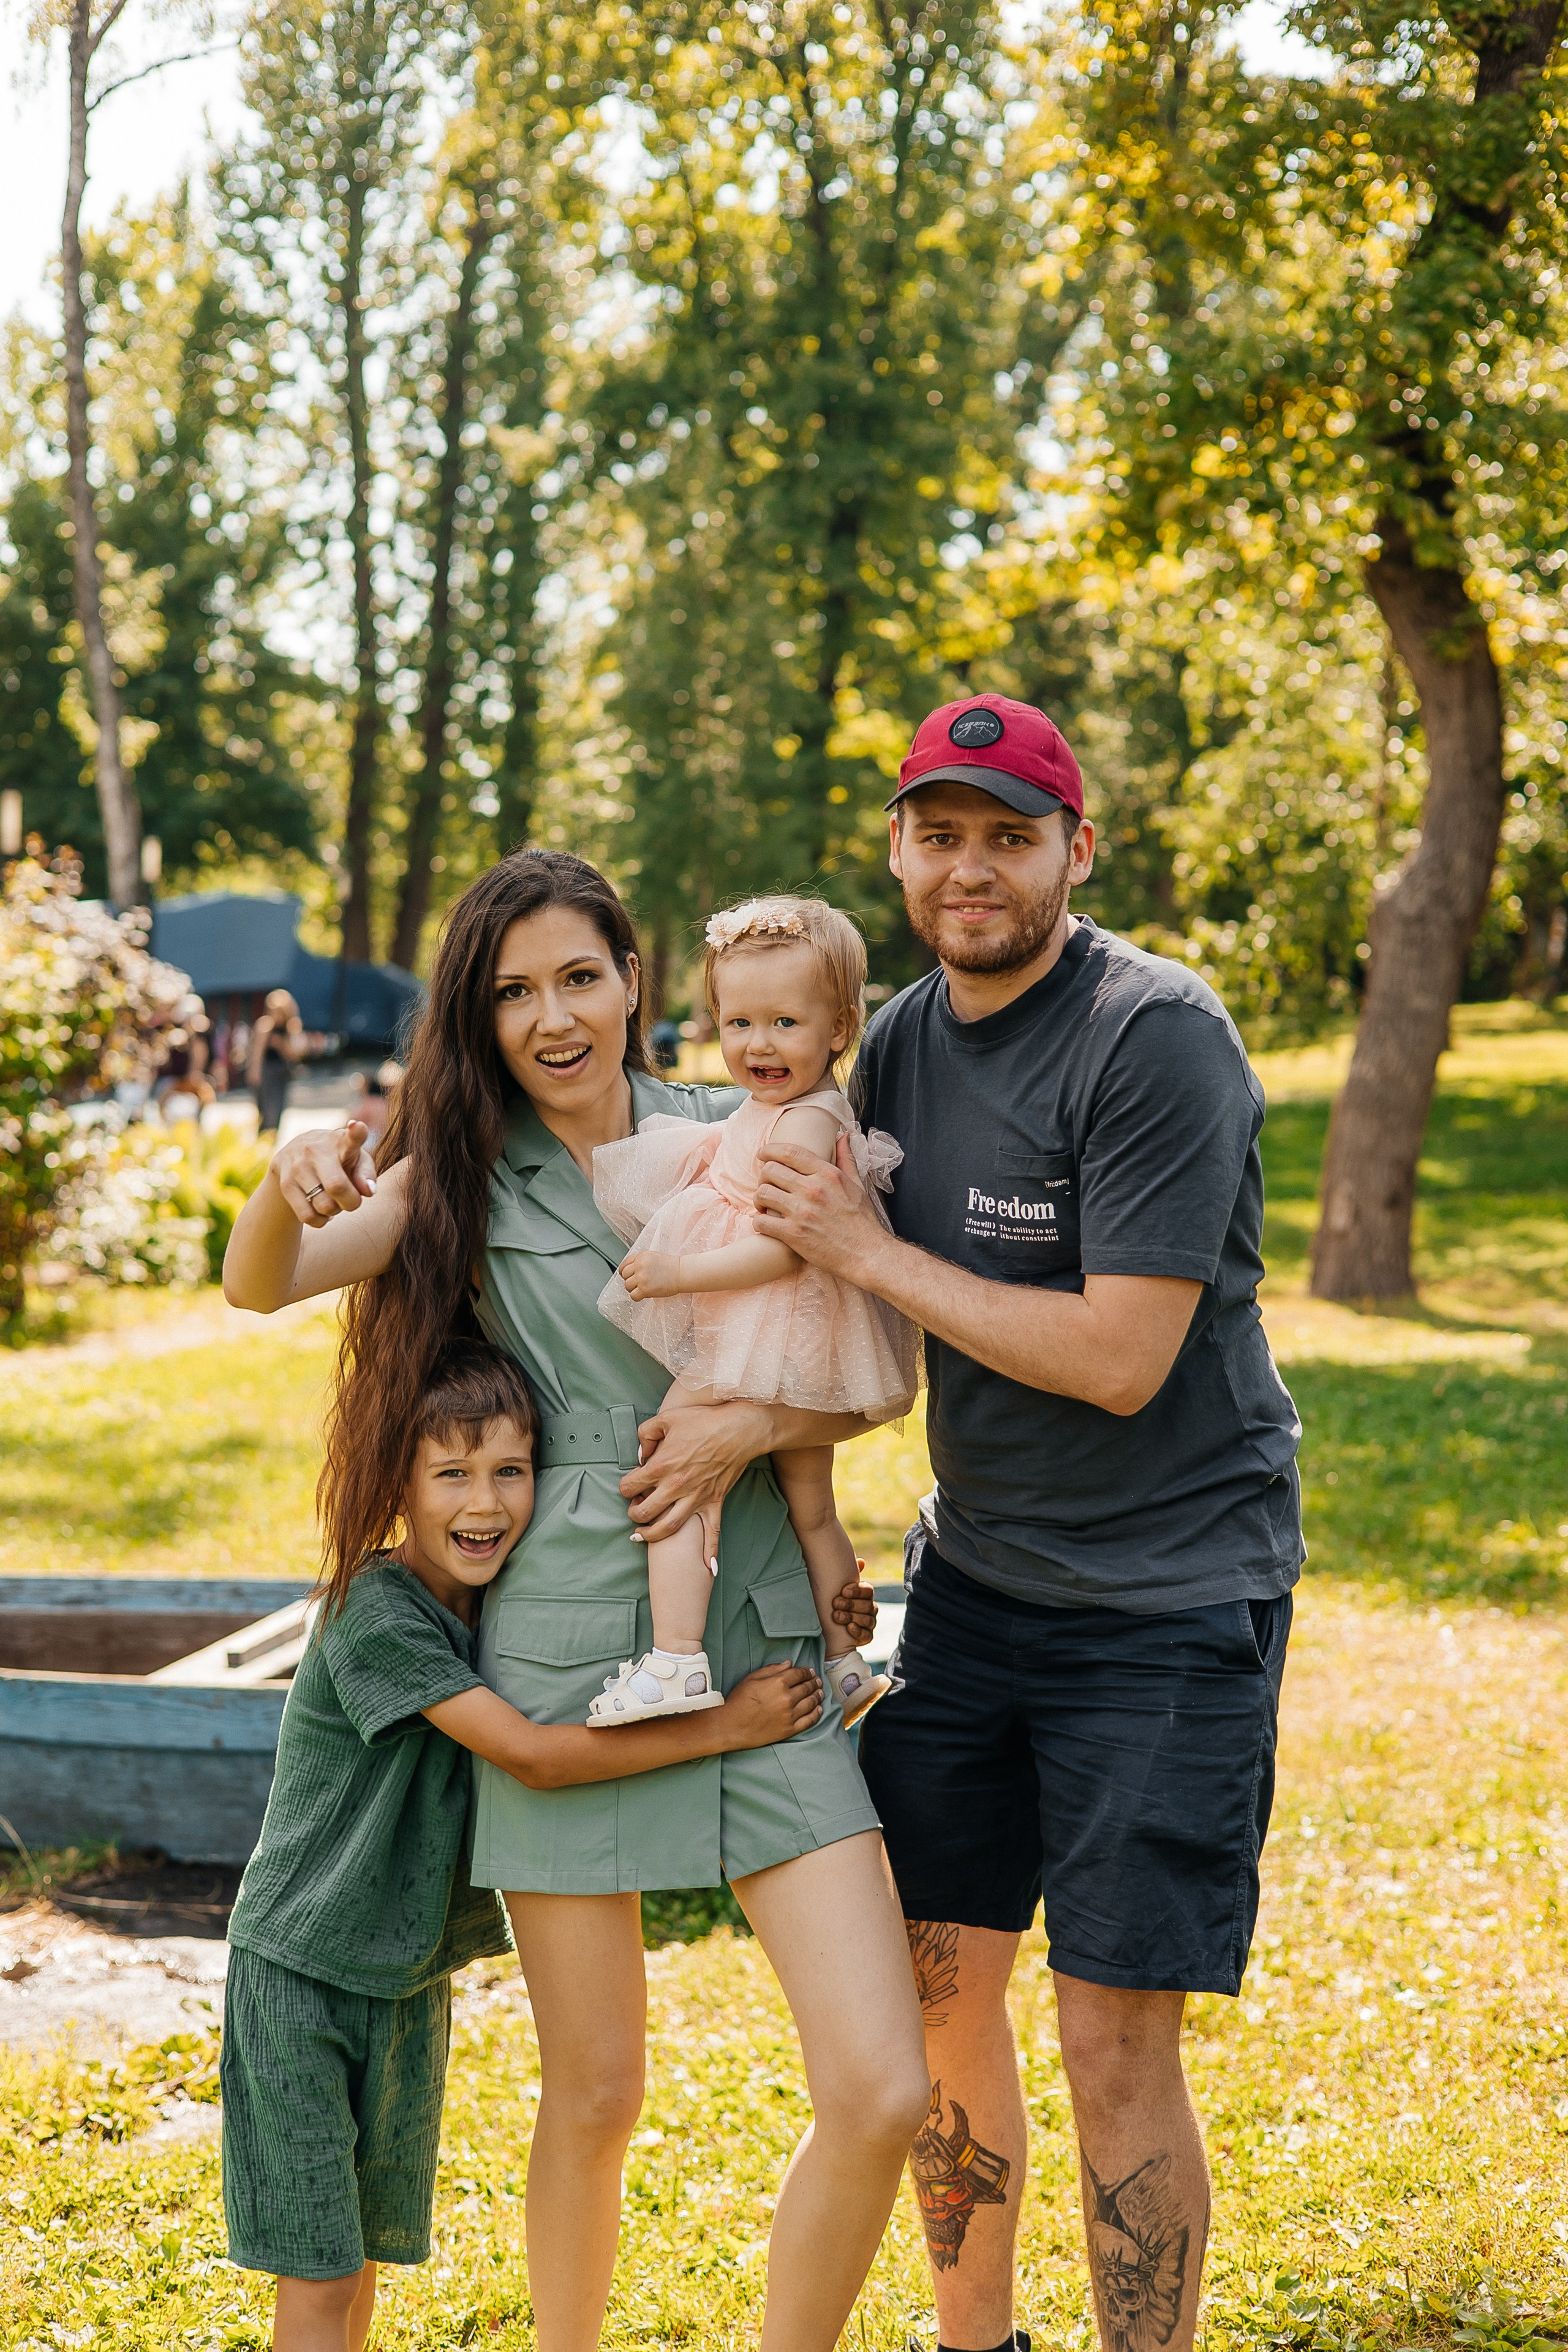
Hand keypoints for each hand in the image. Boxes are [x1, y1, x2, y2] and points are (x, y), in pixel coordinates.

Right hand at [270, 1121, 376, 1227]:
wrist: (294, 1155)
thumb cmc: (338, 1160)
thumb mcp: (357, 1161)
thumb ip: (367, 1175)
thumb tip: (368, 1191)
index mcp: (341, 1141)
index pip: (351, 1136)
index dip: (357, 1133)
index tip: (358, 1126)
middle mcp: (316, 1150)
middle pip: (337, 1186)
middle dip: (351, 1202)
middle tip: (351, 1199)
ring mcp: (297, 1166)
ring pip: (324, 1206)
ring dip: (334, 1211)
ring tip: (332, 1199)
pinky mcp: (285, 1184)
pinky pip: (308, 1216)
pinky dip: (319, 1220)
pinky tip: (319, 1208)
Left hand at [620, 1248, 683, 1300]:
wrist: (682, 1273)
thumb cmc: (671, 1266)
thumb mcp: (653, 1256)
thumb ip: (640, 1261)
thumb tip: (629, 1270)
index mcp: (641, 1256)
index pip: (624, 1265)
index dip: (624, 1272)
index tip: (628, 1276)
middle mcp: (639, 1266)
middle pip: (624, 1276)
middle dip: (630, 1280)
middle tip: (638, 1283)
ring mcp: (642, 1278)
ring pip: (627, 1286)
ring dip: (633, 1289)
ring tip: (643, 1288)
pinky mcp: (645, 1289)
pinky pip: (633, 1296)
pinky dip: (637, 1297)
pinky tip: (644, 1294)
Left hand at [620, 1397, 771, 1551]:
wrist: (739, 1428)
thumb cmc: (704, 1421)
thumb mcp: (667, 1417)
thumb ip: (646, 1433)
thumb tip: (640, 1453)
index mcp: (662, 1464)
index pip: (630, 1485)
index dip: (625, 1486)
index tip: (629, 1485)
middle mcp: (676, 1486)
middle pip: (644, 1511)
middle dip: (634, 1513)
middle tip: (634, 1510)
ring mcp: (696, 1497)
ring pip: (668, 1528)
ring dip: (651, 1536)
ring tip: (642, 1536)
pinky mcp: (714, 1502)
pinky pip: (712, 1533)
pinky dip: (710, 1552)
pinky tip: (707, 1569)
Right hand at [721, 1662, 822, 1746]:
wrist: (731, 1726)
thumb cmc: (739, 1700)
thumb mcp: (752, 1678)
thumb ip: (772, 1669)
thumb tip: (789, 1664)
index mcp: (778, 1683)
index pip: (799, 1674)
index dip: (807, 1672)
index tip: (810, 1672)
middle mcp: (787, 1698)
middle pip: (807, 1687)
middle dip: (814, 1683)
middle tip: (818, 1681)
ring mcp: (790, 1715)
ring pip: (811, 1703)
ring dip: (817, 1696)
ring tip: (820, 1693)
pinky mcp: (789, 1729)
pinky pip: (809, 1720)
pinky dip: (816, 1714)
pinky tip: (819, 1709)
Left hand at [754, 1137, 888, 1279]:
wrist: (866, 1253)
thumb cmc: (862, 1221)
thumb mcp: (857, 1184)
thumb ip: (846, 1158)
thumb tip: (843, 1136)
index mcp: (827, 1174)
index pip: (790, 1152)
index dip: (770, 1150)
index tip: (762, 1154)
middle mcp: (812, 1189)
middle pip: (770, 1171)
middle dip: (764, 1177)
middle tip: (767, 1185)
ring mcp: (801, 1212)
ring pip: (762, 1193)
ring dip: (759, 1199)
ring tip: (765, 1206)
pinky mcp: (793, 1234)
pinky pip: (761, 1221)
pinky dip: (759, 1222)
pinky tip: (766, 1224)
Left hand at [831, 1563, 877, 1646]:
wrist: (828, 1627)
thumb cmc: (834, 1602)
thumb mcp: (836, 1588)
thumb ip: (846, 1575)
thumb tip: (861, 1561)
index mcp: (865, 1594)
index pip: (868, 1590)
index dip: (857, 1590)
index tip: (843, 1591)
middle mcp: (870, 1608)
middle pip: (867, 1605)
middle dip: (851, 1604)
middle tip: (836, 1603)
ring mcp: (870, 1623)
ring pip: (867, 1620)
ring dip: (852, 1617)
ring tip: (837, 1616)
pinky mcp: (867, 1636)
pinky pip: (868, 1635)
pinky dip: (858, 1631)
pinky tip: (849, 1628)